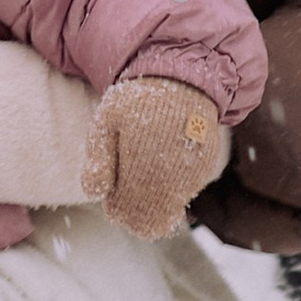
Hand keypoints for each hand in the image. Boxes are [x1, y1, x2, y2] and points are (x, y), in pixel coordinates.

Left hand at [88, 77, 228, 240]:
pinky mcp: (205, 169)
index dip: (116, 211)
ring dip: (153, 204)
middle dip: (134, 214)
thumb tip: (96, 194)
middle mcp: (170, 172)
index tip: (111, 198)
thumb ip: (98, 159)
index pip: (127, 212)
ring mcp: (191, 173)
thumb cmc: (137, 101)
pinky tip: (161, 168)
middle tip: (124, 193)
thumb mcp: (107, 121)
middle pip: (149, 220)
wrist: (182, 80)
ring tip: (143, 175)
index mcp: (140, 161)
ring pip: (168, 212)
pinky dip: (171, 190)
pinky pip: (184, 195)